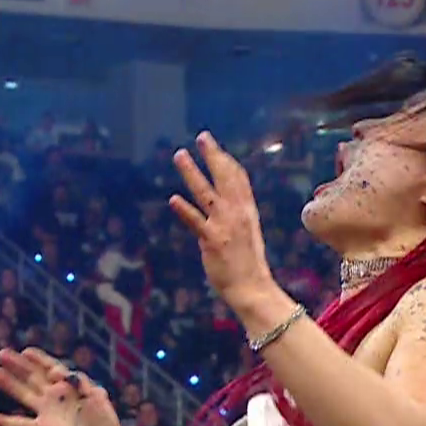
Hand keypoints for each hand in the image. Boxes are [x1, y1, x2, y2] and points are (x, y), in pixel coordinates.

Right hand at [0, 348, 125, 425]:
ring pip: (23, 394)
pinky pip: (22, 424)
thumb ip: (79, 381)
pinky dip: (8, 422)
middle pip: (32, 376)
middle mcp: (54, 395)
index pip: (49, 366)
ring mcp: (47, 411)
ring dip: (8, 384)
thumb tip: (58, 372)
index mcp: (68, 384)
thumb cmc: (104, 420)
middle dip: (17, 365)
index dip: (38, 358)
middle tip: (0, 354)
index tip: (25, 351)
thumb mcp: (96, 395)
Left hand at [169, 132, 279, 316]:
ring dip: (192, 172)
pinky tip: (173, 199)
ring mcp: (224, 226)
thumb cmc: (248, 264)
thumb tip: (220, 207)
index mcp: (247, 211)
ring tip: (180, 155)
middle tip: (201, 137)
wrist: (253, 288)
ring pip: (206, 192)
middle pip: (224, 177)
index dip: (225, 160)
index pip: (238, 178)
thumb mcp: (247, 233)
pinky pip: (196, 222)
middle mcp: (237, 213)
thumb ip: (235, 217)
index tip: (213, 146)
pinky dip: (184, 210)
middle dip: (212, 155)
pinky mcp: (212, 241)